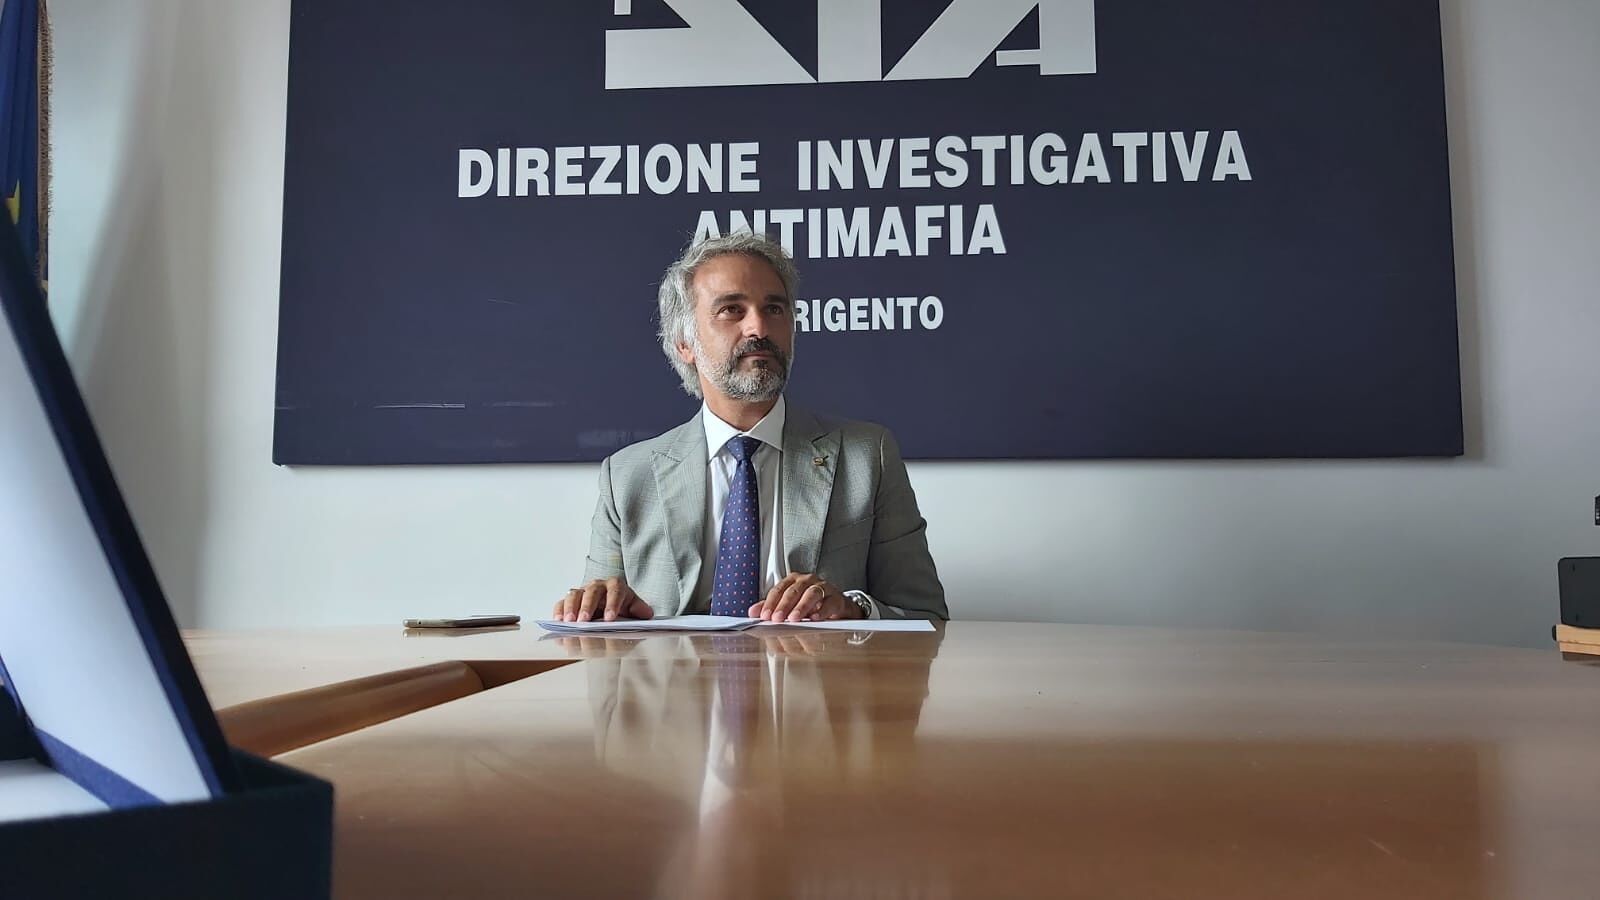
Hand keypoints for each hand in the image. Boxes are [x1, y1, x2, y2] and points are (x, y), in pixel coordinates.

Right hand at [552, 577, 653, 621]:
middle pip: (591, 592)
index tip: (610, 619)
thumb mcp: (635, 609)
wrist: (614, 609)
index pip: (615, 591)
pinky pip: (561, 603)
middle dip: (587, 607)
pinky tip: (558, 622)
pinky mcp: (570, 602)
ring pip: (574, 596)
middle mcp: (597, 586)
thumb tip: (645, 613)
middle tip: (584, 622)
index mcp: (616, 586)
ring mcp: (582, 593)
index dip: (612, 604)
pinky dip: (558, 612)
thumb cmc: (624, 609)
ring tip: (569, 623)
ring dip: (570, 609)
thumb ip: (640, 611)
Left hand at [747, 573, 862, 622]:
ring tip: (794, 619)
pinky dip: (822, 611)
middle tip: (776, 619)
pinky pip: (829, 603)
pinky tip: (815, 618)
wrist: (836, 606)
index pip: (778, 590)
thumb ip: (771, 607)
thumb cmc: (810, 604)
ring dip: (801, 607)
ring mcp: (823, 587)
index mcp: (793, 581)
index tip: (764, 616)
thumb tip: (753, 612)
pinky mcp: (836, 598)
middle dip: (784, 606)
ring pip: (811, 594)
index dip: (770, 603)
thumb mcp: (789, 604)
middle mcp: (807, 581)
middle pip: (793, 591)